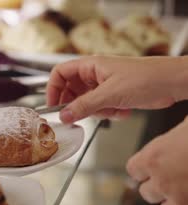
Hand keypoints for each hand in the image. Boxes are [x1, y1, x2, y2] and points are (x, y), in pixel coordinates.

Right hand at [46, 56, 187, 122]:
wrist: (173, 84)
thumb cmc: (147, 77)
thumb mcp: (110, 94)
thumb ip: (84, 106)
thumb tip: (64, 115)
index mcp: (90, 66)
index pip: (60, 73)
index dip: (53, 89)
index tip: (53, 105)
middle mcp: (95, 75)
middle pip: (71, 91)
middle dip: (76, 106)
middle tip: (79, 116)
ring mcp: (104, 86)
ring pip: (86, 103)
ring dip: (97, 111)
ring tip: (111, 109)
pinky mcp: (115, 96)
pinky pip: (101, 109)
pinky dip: (110, 113)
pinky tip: (123, 110)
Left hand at [126, 117, 187, 204]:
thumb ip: (177, 136)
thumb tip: (177, 135)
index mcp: (154, 158)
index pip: (134, 170)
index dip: (145, 168)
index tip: (153, 166)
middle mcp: (163, 182)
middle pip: (148, 193)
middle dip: (160, 187)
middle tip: (176, 179)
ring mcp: (181, 201)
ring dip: (177, 202)